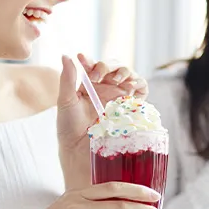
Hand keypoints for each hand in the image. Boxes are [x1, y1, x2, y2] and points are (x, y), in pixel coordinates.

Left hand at [56, 54, 147, 185]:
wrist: (82, 153)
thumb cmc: (70, 130)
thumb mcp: (66, 102)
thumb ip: (67, 79)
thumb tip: (66, 55)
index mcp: (90, 85)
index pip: (93, 66)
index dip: (90, 60)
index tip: (81, 58)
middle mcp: (107, 89)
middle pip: (113, 67)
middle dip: (107, 65)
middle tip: (98, 75)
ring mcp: (121, 97)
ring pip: (129, 75)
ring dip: (124, 71)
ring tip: (117, 79)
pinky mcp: (133, 107)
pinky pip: (142, 89)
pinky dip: (139, 83)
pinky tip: (130, 86)